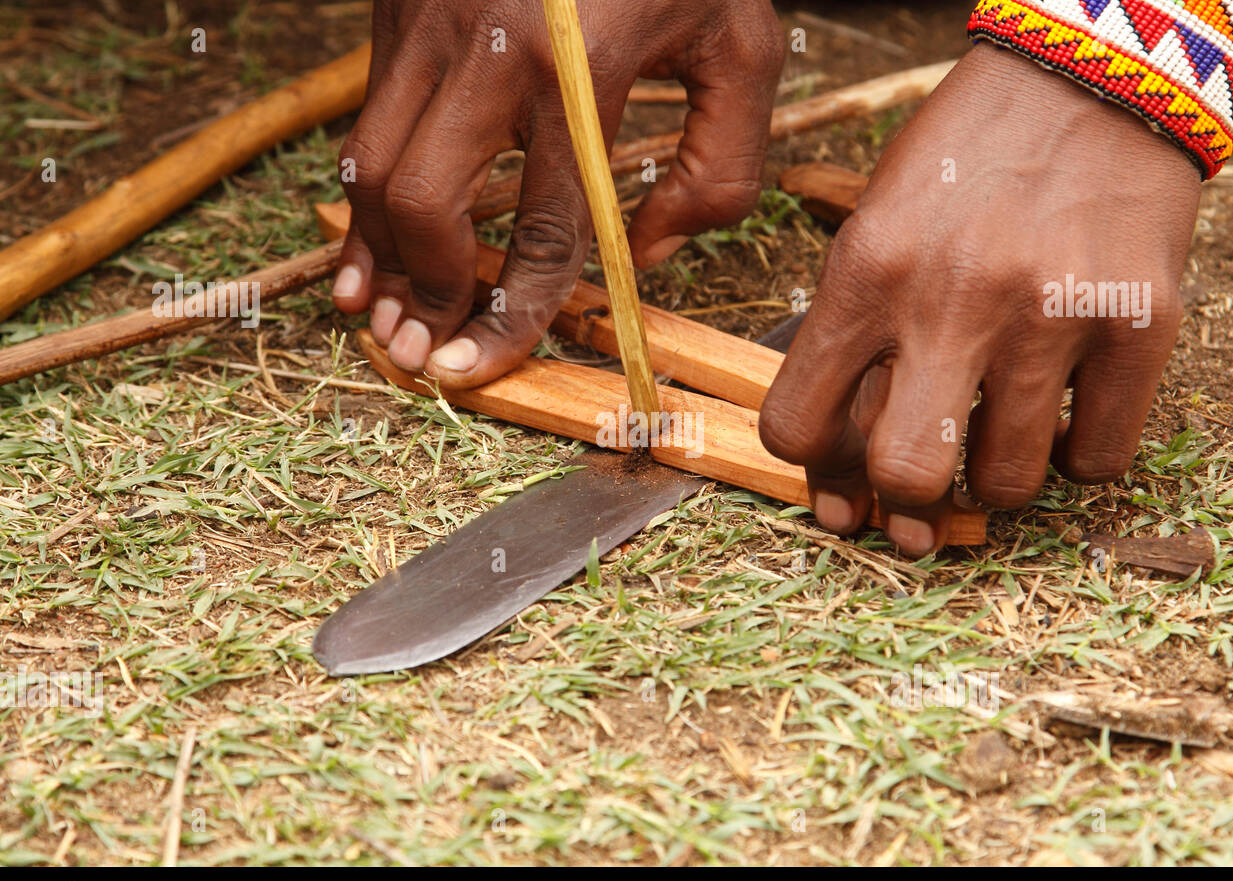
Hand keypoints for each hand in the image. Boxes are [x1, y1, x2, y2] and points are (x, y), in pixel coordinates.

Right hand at [331, 0, 784, 385]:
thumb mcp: (744, 49)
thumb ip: (719, 171)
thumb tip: (644, 256)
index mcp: (583, 67)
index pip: (539, 225)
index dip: (505, 314)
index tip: (475, 371)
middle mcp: (489, 44)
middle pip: (423, 201)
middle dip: (423, 288)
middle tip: (428, 344)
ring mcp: (428, 18)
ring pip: (370, 161)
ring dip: (376, 249)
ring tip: (378, 311)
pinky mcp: (398, 4)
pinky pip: (367, 117)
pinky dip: (368, 188)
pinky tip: (373, 234)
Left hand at [759, 43, 1201, 555]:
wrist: (1090, 79)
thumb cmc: (964, 164)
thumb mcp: (873, 228)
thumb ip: (850, 347)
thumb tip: (845, 488)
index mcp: (866, 271)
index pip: (797, 426)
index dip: (816, 467)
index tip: (845, 463)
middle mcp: (951, 297)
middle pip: (905, 474)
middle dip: (907, 502)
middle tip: (924, 486)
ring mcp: (1051, 313)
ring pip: (1008, 483)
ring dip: (996, 479)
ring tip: (1000, 434)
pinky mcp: (1140, 323)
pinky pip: (1097, 460)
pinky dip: (1075, 458)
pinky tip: (1064, 417)